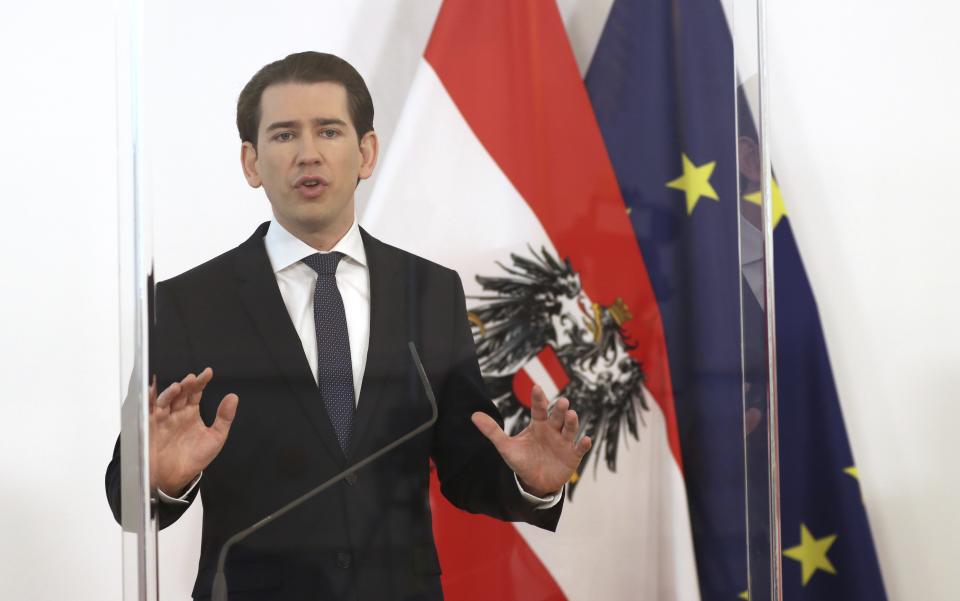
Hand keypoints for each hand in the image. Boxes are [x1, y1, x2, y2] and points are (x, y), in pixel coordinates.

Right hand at [149, 368, 237, 495]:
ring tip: (179, 387)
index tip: (208, 373)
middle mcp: (176, 413)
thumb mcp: (215, 438)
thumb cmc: (194, 459)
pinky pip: (148, 412)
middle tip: (193, 379)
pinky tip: (154, 394)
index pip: (195, 393)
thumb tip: (233, 397)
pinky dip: (150, 402)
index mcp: (190, 413)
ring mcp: (162, 419)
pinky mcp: (149, 428)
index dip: (201, 382)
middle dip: (186, 385)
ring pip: (165, 400)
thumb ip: (224, 418)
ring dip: (170, 393)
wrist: (175, 479)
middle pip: (180, 394)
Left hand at [471, 386, 590, 497]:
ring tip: (571, 415)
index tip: (536, 388)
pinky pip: (579, 448)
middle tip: (562, 401)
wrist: (534, 483)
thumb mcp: (506, 447)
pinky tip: (586, 440)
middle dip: (560, 409)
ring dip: (571, 422)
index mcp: (538, 424)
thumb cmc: (522, 461)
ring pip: (569, 429)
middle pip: (557, 416)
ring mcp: (564, 442)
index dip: (538, 399)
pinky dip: (583, 444)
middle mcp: (553, 430)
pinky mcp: (572, 456)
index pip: (539, 408)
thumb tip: (474, 415)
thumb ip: (492, 431)